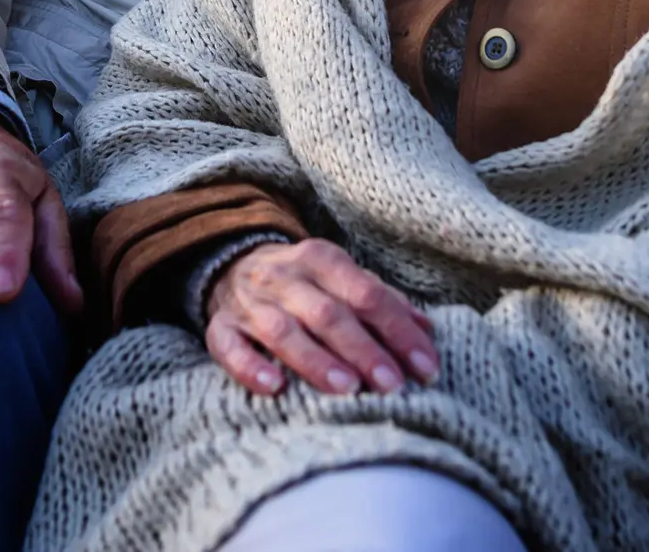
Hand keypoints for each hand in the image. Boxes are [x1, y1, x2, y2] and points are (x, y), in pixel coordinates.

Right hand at [204, 239, 438, 396]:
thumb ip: (383, 301)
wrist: (230, 263)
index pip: (366, 294)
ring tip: (347, 389)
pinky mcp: (220, 326)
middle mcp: (284, 277)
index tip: (425, 368)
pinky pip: (228, 345)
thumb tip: (427, 332)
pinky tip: (274, 387)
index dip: (398, 331)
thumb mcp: (342, 279)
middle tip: (392, 385)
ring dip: (315, 360)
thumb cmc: (304, 283)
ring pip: (281, 329)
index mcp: (321, 259)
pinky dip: (249, 366)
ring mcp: (249, 302)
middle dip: (363, 349)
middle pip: (327, 313)